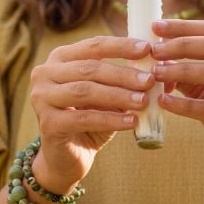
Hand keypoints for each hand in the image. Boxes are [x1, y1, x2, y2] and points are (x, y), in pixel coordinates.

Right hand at [28, 35, 153, 192]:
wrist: (68, 157)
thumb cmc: (91, 119)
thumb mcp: (109, 96)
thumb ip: (127, 80)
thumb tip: (162, 68)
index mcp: (60, 58)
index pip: (93, 46)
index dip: (121, 46)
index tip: (147, 49)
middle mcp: (45, 73)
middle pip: (90, 69)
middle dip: (123, 74)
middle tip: (150, 80)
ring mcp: (42, 98)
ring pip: (86, 91)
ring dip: (118, 95)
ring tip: (144, 101)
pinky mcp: (48, 123)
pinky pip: (84, 118)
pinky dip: (110, 119)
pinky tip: (131, 122)